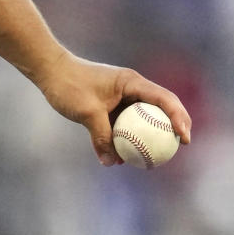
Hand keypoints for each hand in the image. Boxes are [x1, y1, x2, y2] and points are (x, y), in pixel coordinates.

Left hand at [36, 52, 191, 166]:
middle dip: (172, 128)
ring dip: (148, 136)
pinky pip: (124, 125)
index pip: (164, 99)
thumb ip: (102, 136)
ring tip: (154, 158)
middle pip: (160, 109)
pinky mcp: (111, 107)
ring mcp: (121, 98)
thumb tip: (113, 162)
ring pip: (142, 119)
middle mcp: (131, 89)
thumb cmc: (69, 85)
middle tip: (180, 147)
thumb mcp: (87, 112)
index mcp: (132, 82)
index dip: (179, 118)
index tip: (184, 138)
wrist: (49, 72)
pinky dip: (126, 139)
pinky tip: (121, 158)